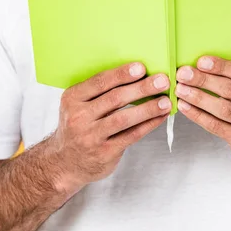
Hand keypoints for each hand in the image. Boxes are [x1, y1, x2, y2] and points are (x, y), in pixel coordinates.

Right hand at [47, 62, 170, 197]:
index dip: (122, 74)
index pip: (100, 82)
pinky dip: (148, 125)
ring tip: (166, 101)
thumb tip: (137, 75)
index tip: (142, 67)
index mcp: (72, 98)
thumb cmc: (78, 127)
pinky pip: (131, 135)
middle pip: (115, 99)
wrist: (64, 162)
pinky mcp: (104, 152)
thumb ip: (99, 92)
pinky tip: (160, 117)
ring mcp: (91, 136)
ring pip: (124, 118)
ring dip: (148, 108)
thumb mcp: (78, 106)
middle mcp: (79, 117)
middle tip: (162, 81)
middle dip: (142, 88)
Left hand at [176, 56, 230, 173]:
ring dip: (198, 97)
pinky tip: (186, 107)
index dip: (220, 66)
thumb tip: (206, 66)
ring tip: (181, 89)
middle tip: (184, 74)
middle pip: (230, 90)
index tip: (201, 62)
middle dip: (203, 80)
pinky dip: (198, 115)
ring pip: (222, 108)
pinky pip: (216, 126)